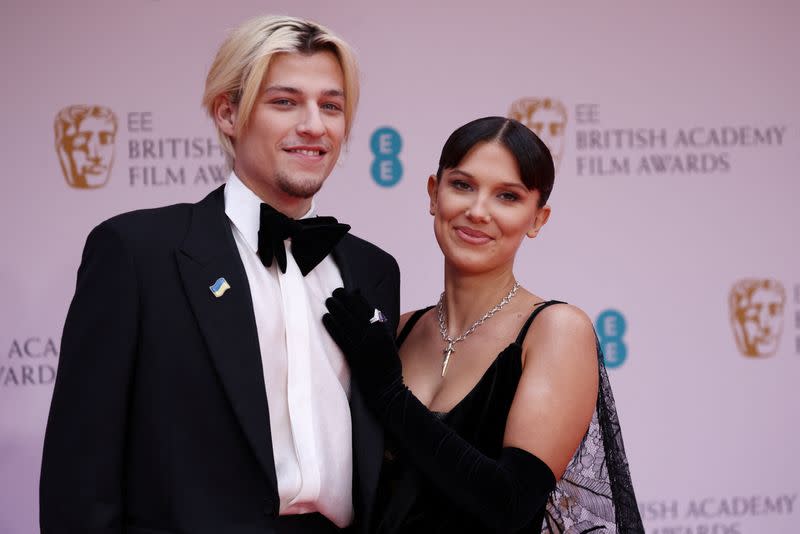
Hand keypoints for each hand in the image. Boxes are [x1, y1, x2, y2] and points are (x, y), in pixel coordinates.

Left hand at [323, 288, 403, 413]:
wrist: (387, 389)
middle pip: (355, 313)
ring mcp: (363, 345)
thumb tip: (369, 313)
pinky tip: (326, 318)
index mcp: (383, 330)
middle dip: (344, 300)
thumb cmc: (388, 365)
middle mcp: (373, 335)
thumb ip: (380, 328)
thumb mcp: (389, 342)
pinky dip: (332, 326)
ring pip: (346, 323)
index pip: (368, 309)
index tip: (349, 291)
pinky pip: (341, 337)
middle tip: (335, 292)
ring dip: (336, 310)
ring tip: (328, 301)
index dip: (357, 299)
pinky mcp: (354, 356)